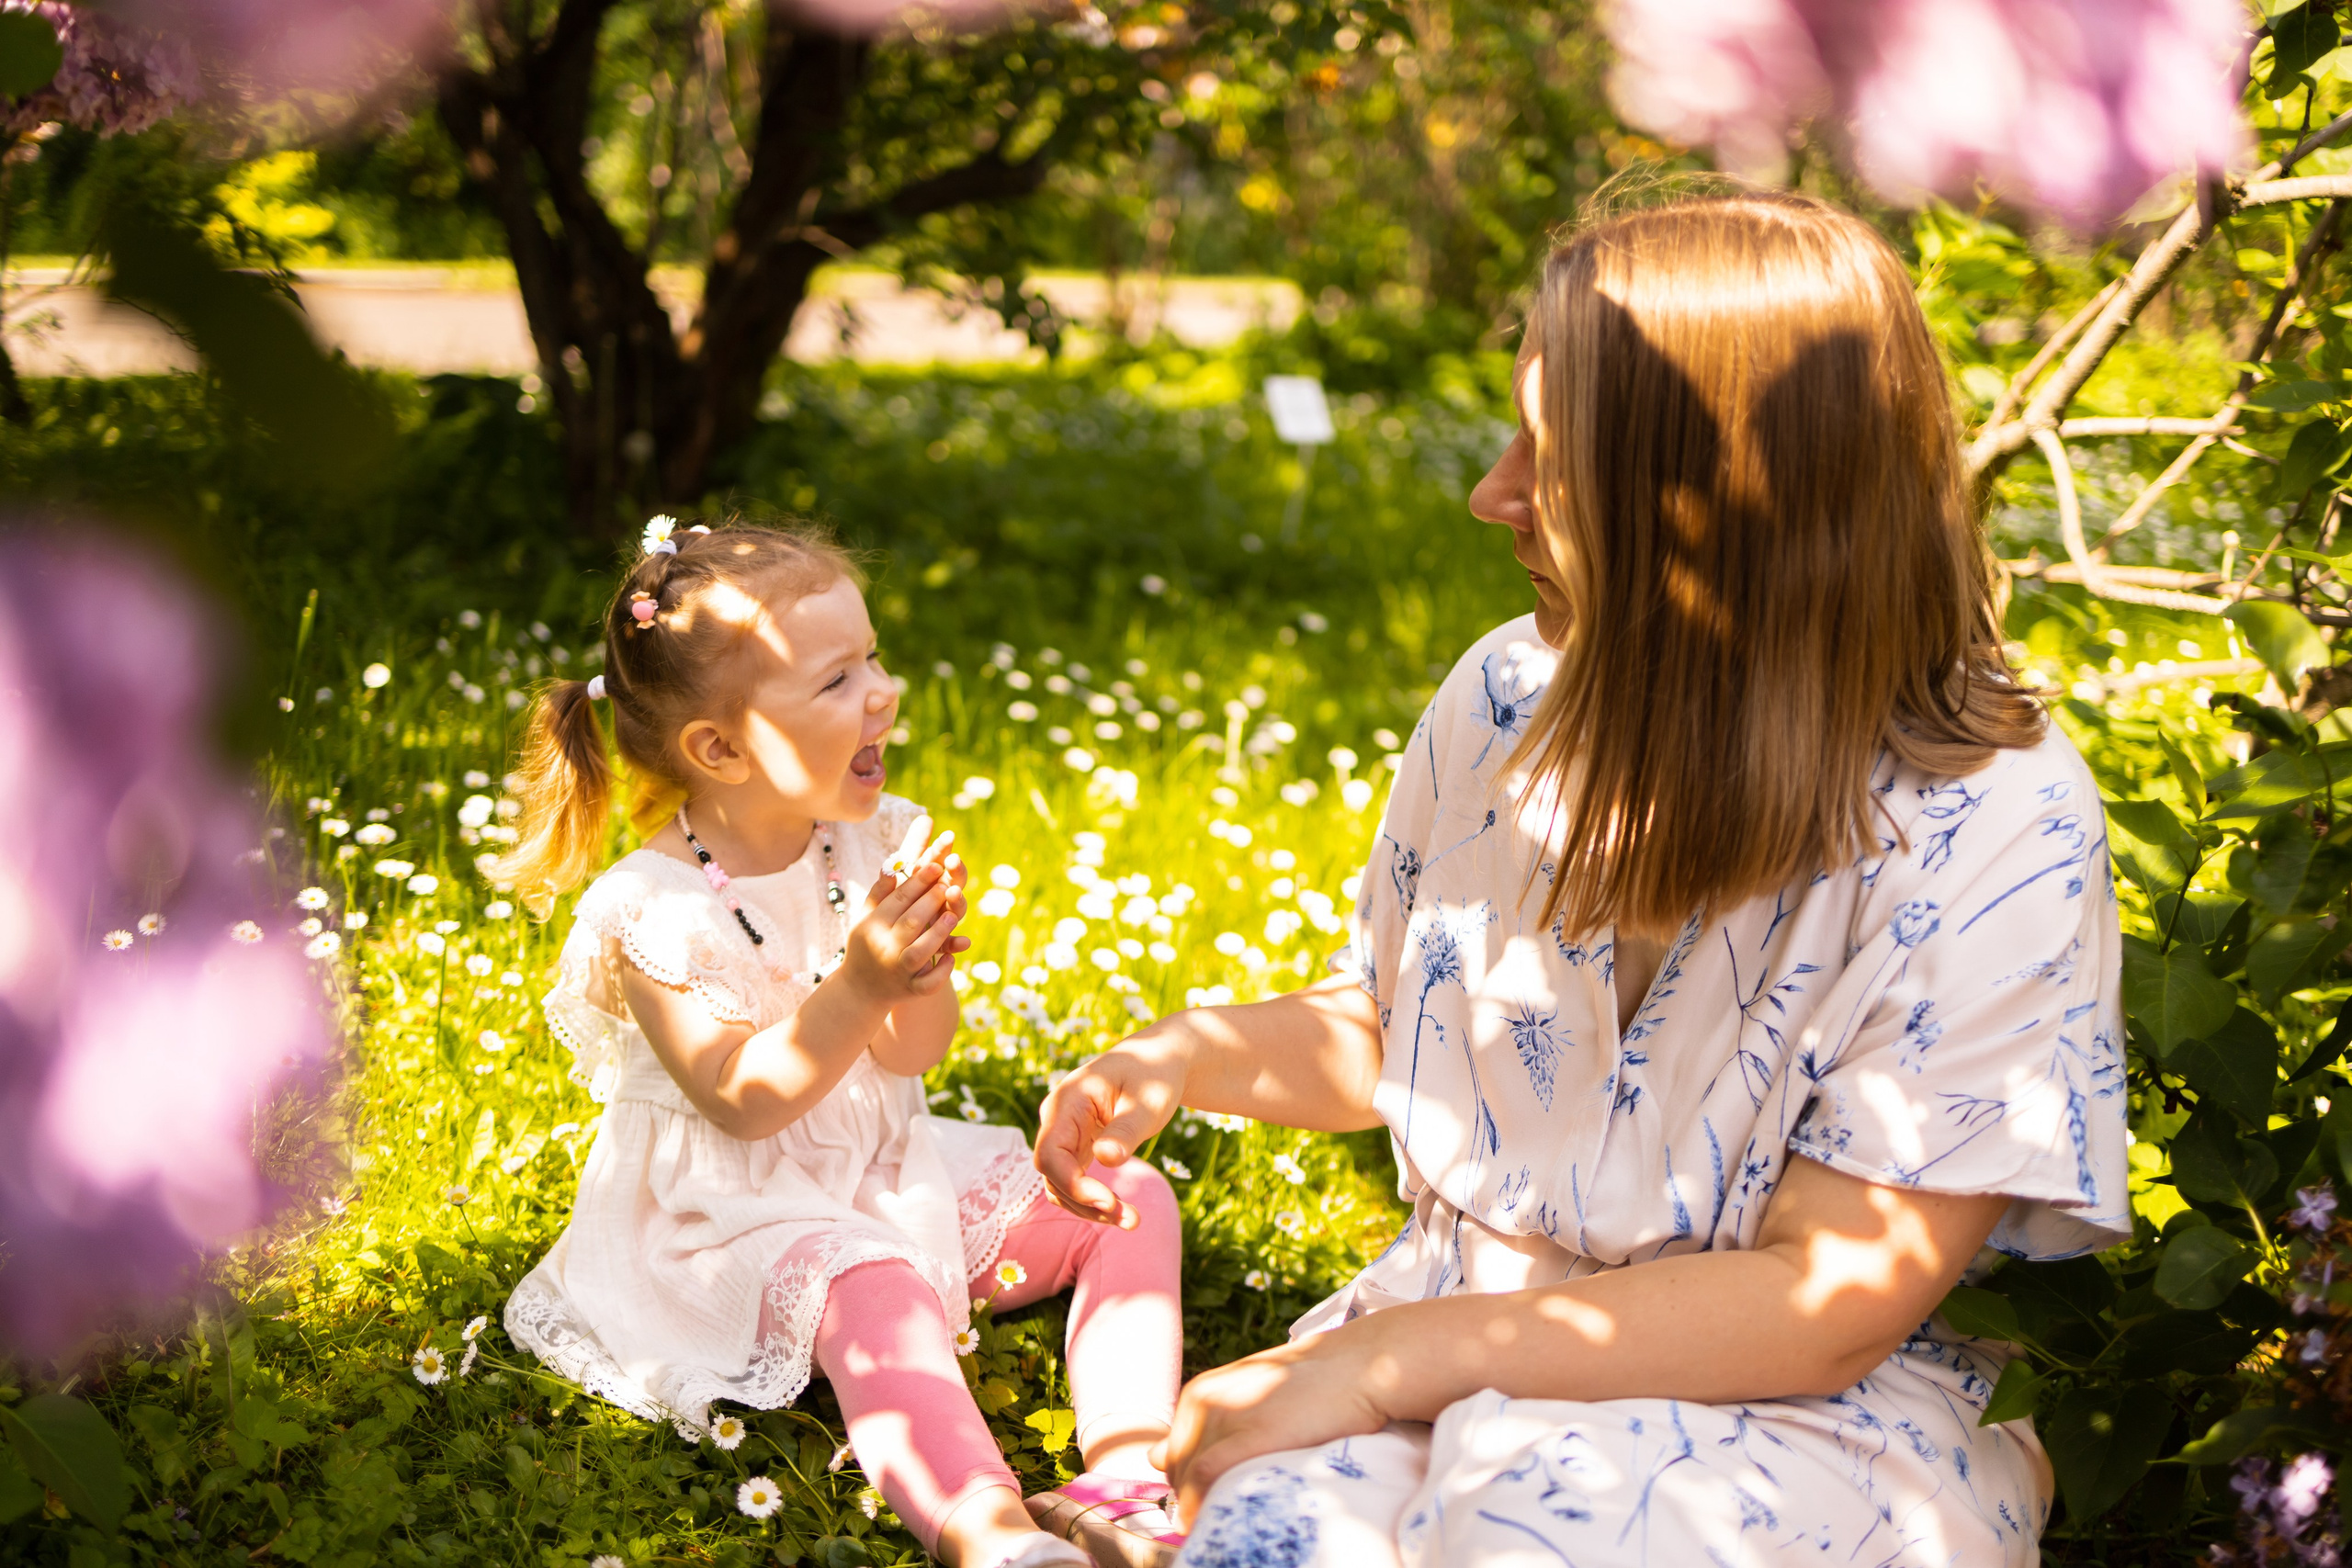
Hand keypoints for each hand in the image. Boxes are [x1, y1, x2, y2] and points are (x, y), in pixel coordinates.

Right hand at [842, 849, 967, 1004]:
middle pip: (912, 922)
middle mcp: (885, 948)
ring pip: (921, 952)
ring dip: (939, 933)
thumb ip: (879, 892)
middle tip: (948, 885)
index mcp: (873, 926)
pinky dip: (941, 972)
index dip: (919, 881)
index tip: (936, 865)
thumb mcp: (865, 916)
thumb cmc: (865, 944)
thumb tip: (893, 866)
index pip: (899, 899)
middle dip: (932, 902)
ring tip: (953, 915)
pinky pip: (928, 984)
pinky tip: (950, 957)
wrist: (859, 989)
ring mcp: (898, 970)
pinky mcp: (911, 989)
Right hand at [1034, 1031, 1189, 1226]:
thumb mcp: (1148, 1101)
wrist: (1160, 1059)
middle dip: (1086, 1203)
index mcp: (1067, 1100)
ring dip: (1090, 1208)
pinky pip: (1073, 1179)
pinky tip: (1121, 1210)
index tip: (1109, 1203)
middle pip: (1053, 1174)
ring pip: (1061, 1183)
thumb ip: (1126, 1130)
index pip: (1051, 1154)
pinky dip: (1094, 1199)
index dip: (1073, 1185)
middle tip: (1132, 1220)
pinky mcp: (1076, 1145)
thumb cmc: (1155, 1074)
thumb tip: (1105, 1159)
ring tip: (1132, 1220)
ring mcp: (1064, 1132)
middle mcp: (1057, 1118)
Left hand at [1152, 1327, 1392, 1523]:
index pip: (1172, 1456)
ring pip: (1189, 1477)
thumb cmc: (1309, 1385)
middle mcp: (1202, 1402)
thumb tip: (1152, 1457)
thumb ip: (1204, 1425)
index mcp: (1199, 1393)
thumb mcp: (1246, 1397)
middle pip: (1177, 1470)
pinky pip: (1206, 1478)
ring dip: (1199, 1506)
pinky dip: (1202, 1504)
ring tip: (1223, 1523)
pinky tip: (1214, 1521)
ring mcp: (1225, 1416)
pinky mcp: (1250, 1433)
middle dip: (1190, 1499)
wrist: (1358, 1365)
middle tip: (1218, 1517)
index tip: (1207, 1505)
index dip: (1184, 1487)